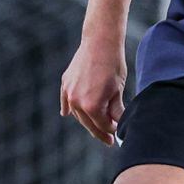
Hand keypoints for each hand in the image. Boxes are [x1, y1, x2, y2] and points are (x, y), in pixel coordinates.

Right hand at [60, 32, 127, 146]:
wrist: (100, 42)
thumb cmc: (113, 66)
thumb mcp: (118, 91)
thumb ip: (116, 111)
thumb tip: (117, 125)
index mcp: (91, 106)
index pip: (103, 126)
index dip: (111, 132)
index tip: (117, 137)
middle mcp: (76, 102)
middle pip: (89, 124)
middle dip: (100, 132)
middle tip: (108, 140)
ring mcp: (68, 93)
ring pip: (78, 114)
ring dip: (87, 121)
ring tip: (96, 127)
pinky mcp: (65, 83)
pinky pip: (66, 101)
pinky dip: (68, 108)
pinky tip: (68, 114)